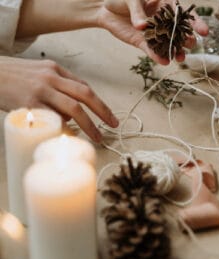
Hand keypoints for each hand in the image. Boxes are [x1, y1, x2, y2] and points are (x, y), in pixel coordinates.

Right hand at [0, 56, 118, 141]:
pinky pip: (54, 119)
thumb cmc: (13, 77)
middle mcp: (51, 78)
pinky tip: (72, 137)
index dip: (100, 103)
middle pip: (85, 95)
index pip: (84, 87)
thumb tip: (72, 114)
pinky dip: (66, 130)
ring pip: (73, 108)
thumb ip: (57, 87)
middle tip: (113, 125)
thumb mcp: (38, 73)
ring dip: (89, 125)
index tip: (109, 116)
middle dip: (103, 111)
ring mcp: (41, 90)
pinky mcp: (29, 104)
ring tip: (97, 137)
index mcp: (55, 69)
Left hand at [97, 0, 208, 64]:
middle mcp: (161, 20)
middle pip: (177, 31)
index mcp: (163, 4)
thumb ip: (138, 12)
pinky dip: (156, 56)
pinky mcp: (142, 42)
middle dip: (185, 39)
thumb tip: (142, 26)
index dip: (195, 22)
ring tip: (180, 59)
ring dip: (174, 51)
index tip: (204, 32)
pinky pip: (151, 50)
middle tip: (191, 45)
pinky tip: (164, 62)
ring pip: (166, 43)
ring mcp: (152, 33)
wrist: (105, 7)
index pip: (182, 14)